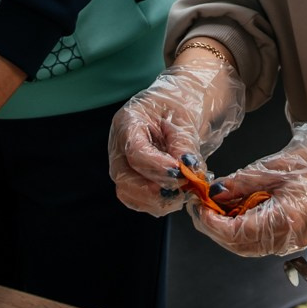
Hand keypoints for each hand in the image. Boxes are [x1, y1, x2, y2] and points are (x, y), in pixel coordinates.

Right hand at [108, 46, 245, 213]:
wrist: (181, 106)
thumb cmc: (181, 104)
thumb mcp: (185, 117)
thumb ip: (184, 144)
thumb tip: (187, 169)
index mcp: (128, 122)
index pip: (134, 152)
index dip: (157, 167)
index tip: (180, 173)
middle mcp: (119, 146)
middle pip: (125, 179)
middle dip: (155, 190)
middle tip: (184, 188)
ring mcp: (124, 164)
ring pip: (129, 194)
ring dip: (158, 201)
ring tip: (184, 192)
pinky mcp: (134, 178)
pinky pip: (139, 199)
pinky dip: (159, 203)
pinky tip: (179, 194)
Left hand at [188, 123, 306, 258]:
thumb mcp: (275, 168)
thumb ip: (242, 184)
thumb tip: (214, 193)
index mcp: (285, 221)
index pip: (235, 234)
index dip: (211, 223)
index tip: (198, 207)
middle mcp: (288, 239)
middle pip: (239, 245)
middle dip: (215, 227)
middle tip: (201, 205)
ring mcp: (293, 241)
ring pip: (248, 246)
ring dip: (228, 229)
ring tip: (217, 204)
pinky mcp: (295, 237)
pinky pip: (261, 240)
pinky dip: (244, 228)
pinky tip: (238, 209)